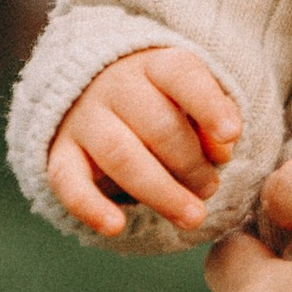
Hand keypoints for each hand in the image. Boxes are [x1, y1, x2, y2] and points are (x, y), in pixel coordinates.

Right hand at [47, 44, 240, 237]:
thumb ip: (213, 116)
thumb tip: (222, 149)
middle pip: (157, 126)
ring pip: (121, 155)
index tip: (232, 135)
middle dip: (191, 165)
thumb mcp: (190, 97)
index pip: (181, 76)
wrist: (87, 88)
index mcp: (154, 65)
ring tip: (192, 217)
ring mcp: (83, 119)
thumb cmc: (158, 100)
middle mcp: (113, 86)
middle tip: (210, 189)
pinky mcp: (59, 152)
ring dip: (161, 192)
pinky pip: (68, 181)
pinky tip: (115, 226)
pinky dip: (90, 206)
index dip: (208, 105)